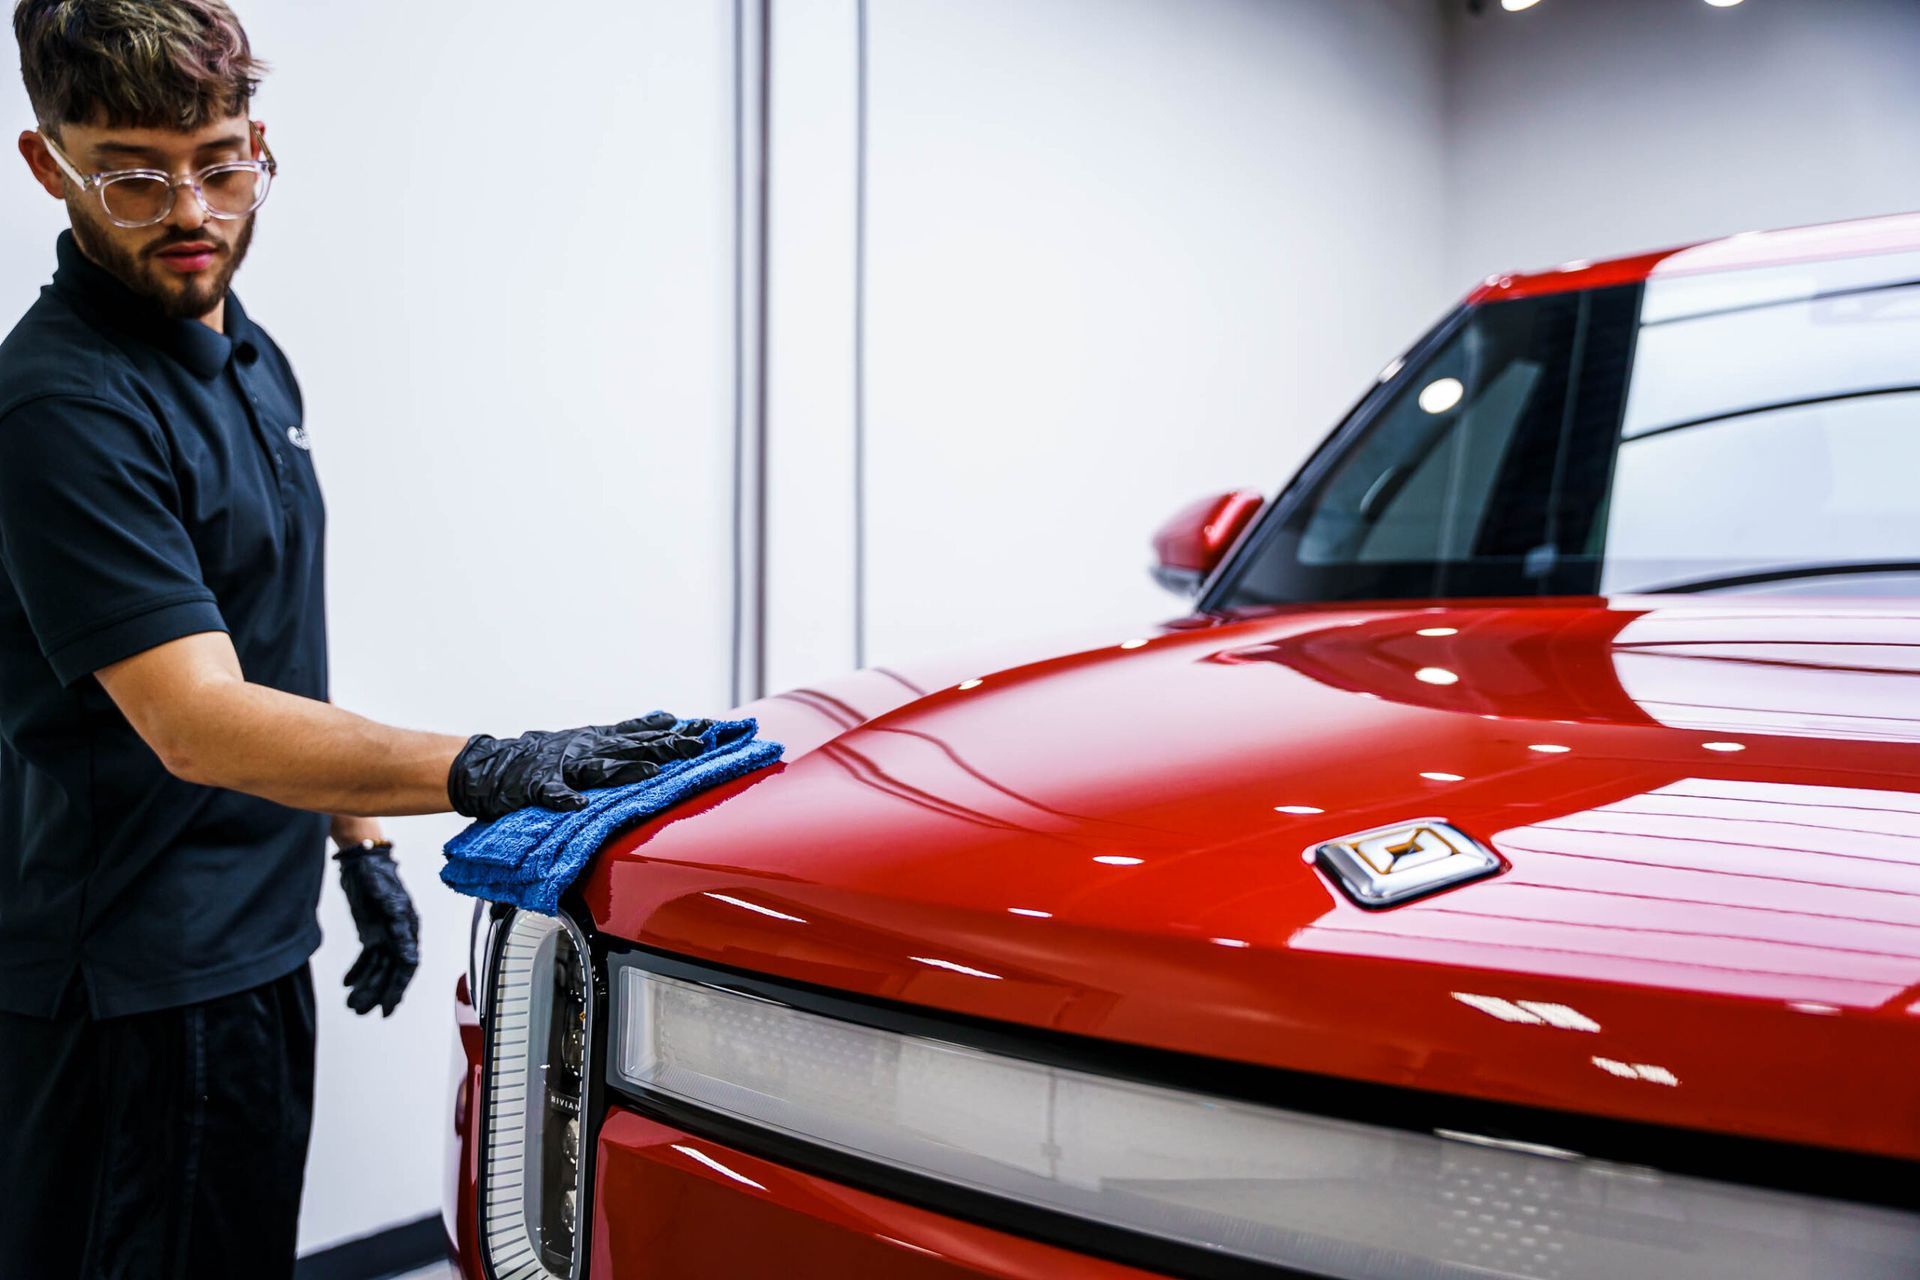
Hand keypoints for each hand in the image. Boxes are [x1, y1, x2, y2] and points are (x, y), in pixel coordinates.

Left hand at [335, 839, 419, 1016]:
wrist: (361, 860)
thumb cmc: (376, 874)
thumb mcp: (384, 898)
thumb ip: (396, 925)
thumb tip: (408, 954)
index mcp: (407, 927)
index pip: (406, 964)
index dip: (398, 988)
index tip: (388, 1007)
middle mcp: (399, 934)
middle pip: (391, 971)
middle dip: (379, 993)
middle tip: (365, 1011)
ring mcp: (386, 934)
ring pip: (378, 968)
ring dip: (366, 987)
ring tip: (352, 1004)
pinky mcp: (373, 932)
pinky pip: (368, 958)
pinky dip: (358, 972)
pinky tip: (348, 984)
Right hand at [447, 711, 712, 821]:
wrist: (492, 765)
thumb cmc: (547, 755)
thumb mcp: (591, 738)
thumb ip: (626, 733)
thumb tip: (666, 719)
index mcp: (599, 740)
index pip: (645, 734)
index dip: (676, 732)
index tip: (709, 729)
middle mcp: (586, 748)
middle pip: (633, 747)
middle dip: (666, 746)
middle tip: (698, 745)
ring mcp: (562, 766)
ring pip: (598, 768)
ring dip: (625, 770)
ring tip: (650, 772)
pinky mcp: (536, 785)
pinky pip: (551, 793)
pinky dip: (563, 798)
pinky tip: (576, 804)